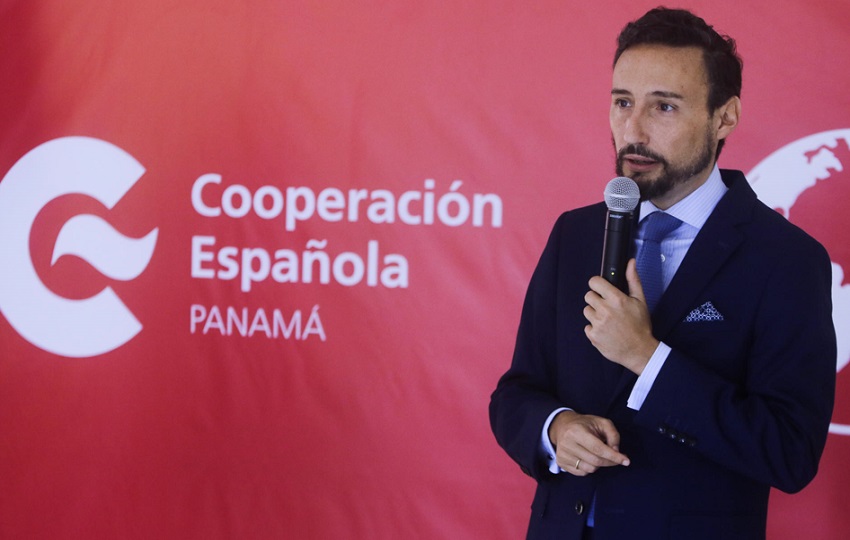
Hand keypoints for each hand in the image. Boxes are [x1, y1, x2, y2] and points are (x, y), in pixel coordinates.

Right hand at [548, 410, 629, 475]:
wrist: (561, 426)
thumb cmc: (584, 424)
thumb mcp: (601, 422)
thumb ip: (613, 435)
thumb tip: (616, 451)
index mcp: (577, 431)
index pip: (598, 449)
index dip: (614, 456)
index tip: (626, 461)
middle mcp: (567, 444)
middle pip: (595, 461)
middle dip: (610, 462)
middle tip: (617, 458)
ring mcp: (563, 455)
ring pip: (590, 469)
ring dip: (599, 465)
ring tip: (598, 454)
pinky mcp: (561, 463)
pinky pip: (582, 473)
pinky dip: (590, 468)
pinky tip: (588, 458)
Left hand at [584, 259, 658, 373]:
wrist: (640, 351)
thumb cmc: (641, 326)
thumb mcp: (640, 301)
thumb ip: (633, 280)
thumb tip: (630, 262)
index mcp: (616, 299)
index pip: (594, 282)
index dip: (597, 285)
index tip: (601, 289)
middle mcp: (605, 310)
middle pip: (588, 296)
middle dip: (596, 300)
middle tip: (608, 307)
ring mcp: (598, 324)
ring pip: (587, 311)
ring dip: (595, 314)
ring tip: (608, 320)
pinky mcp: (593, 336)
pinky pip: (587, 326)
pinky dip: (595, 328)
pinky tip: (606, 331)